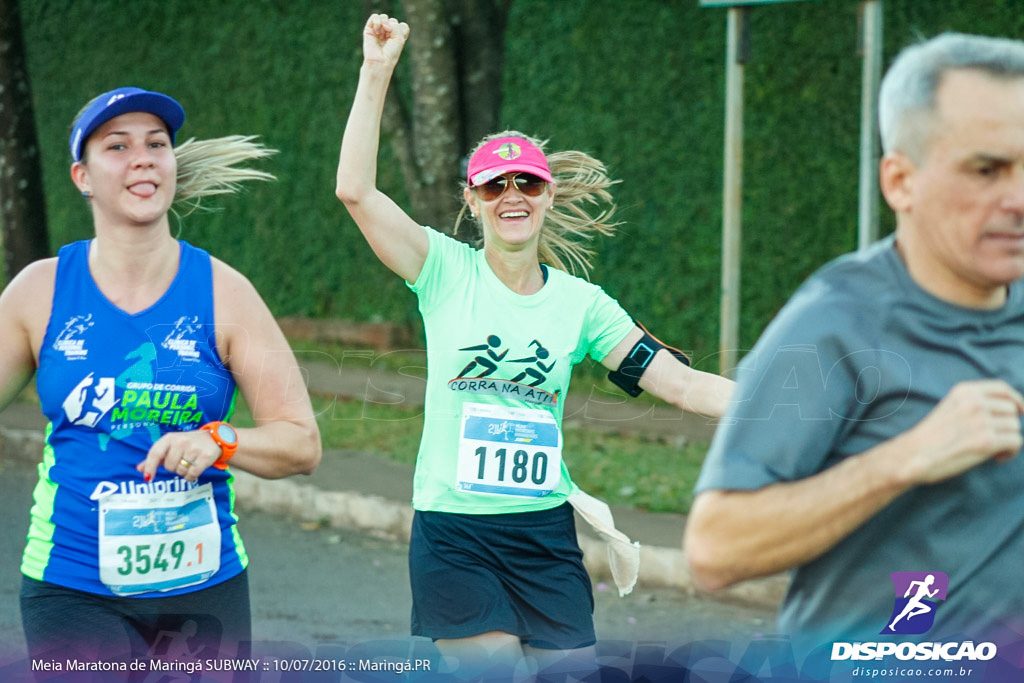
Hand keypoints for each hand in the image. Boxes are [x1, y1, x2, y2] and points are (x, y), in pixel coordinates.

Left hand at [136, 430, 221, 483]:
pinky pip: (192, 474)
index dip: (150, 467)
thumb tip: (139, 469)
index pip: (155, 453)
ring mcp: (194, 449)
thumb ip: (155, 457)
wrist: (214, 438)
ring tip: (189, 463)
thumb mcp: (171, 445)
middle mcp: (181, 441)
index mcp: (170, 438)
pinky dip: (191, 476)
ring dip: (183, 472)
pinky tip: (195, 469)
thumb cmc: (188, 443)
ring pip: (180, 471)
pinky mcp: (205, 456)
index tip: (148, 478)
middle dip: (173, 468)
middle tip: (181, 461)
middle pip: (169, 466)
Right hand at [363, 13, 408, 67]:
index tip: (398, 39)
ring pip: (384, 17)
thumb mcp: (399, 37)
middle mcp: (388, 34)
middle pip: (393, 20)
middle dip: (392, 28)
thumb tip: (383, 21)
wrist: (380, 61)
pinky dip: (377, 20)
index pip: (402, 25)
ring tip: (382, 34)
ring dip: (384, 23)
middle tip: (388, 38)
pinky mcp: (369, 30)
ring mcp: (378, 31)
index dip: (401, 29)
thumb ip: (395, 24)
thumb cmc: (391, 53)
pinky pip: (374, 16)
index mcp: (397, 37)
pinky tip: (377, 30)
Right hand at [901, 379, 1023, 484]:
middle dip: (1008, 425)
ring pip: (1015, 427)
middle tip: (995, 439)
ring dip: (1008, 440)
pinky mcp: (986, 441)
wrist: (912, 454)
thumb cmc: (931, 436)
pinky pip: (1015, 442)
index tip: (1021, 411)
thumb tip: (1010, 408)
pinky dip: (1010, 452)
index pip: (1002, 389)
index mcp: (964, 391)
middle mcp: (974, 402)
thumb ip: (974, 403)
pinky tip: (995, 458)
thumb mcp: (950, 407)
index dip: (1017, 400)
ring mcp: (981, 421)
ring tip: (993, 450)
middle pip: (1012, 410)